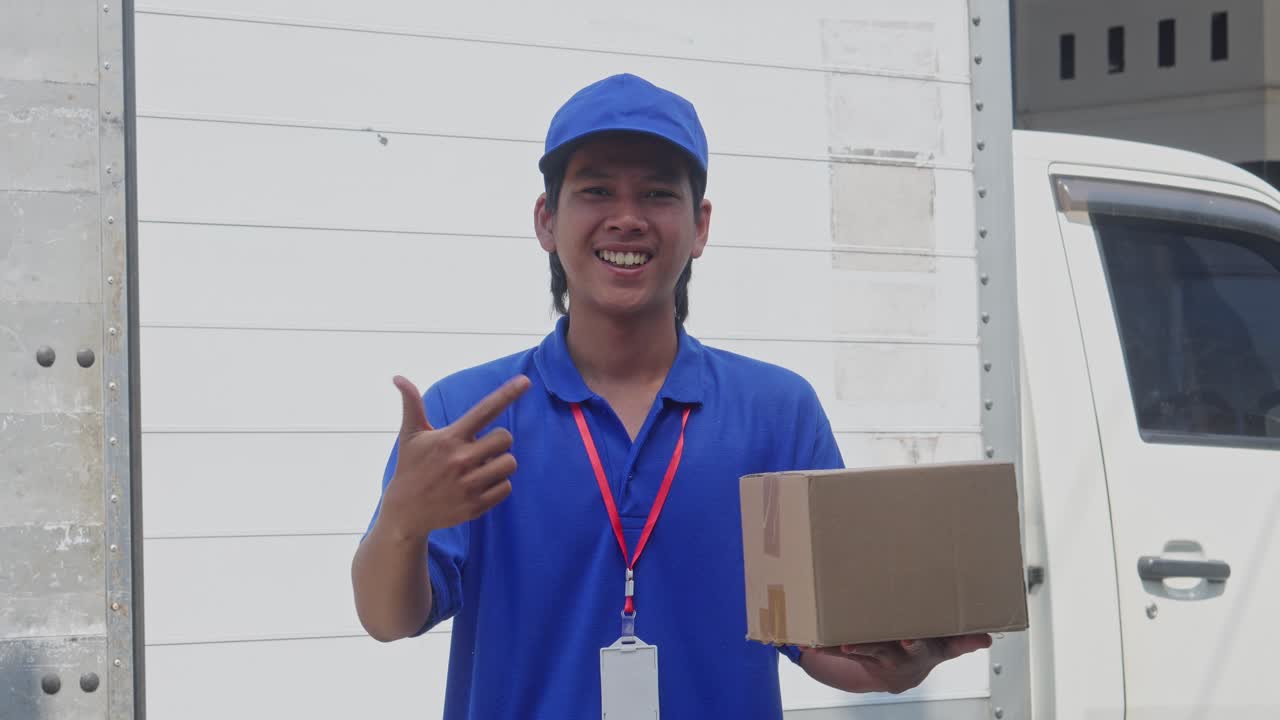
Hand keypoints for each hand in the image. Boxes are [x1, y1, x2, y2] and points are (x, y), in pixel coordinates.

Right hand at [377, 374, 530, 542]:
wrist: (405, 512)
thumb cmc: (410, 467)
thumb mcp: (410, 435)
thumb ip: (411, 404)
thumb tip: (398, 377)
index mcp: (449, 438)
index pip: (484, 410)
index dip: (507, 394)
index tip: (526, 381)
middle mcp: (461, 460)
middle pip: (505, 438)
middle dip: (497, 441)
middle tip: (480, 449)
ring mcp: (469, 484)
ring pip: (509, 464)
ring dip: (500, 464)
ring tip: (479, 467)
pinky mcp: (475, 506)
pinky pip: (506, 488)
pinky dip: (498, 485)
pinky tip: (479, 485)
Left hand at [827, 634, 992, 693]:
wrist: (899, 675)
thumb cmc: (924, 649)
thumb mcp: (946, 646)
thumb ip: (964, 641)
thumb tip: (988, 637)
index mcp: (919, 650)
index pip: (921, 646)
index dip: (915, 643)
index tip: (908, 637)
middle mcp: (895, 656)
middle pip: (883, 650)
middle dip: (873, 644)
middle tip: (854, 638)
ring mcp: (874, 657)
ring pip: (859, 651)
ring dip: (845, 647)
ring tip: (833, 641)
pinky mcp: (856, 655)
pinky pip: (839, 651)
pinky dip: (825, 646)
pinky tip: (811, 642)